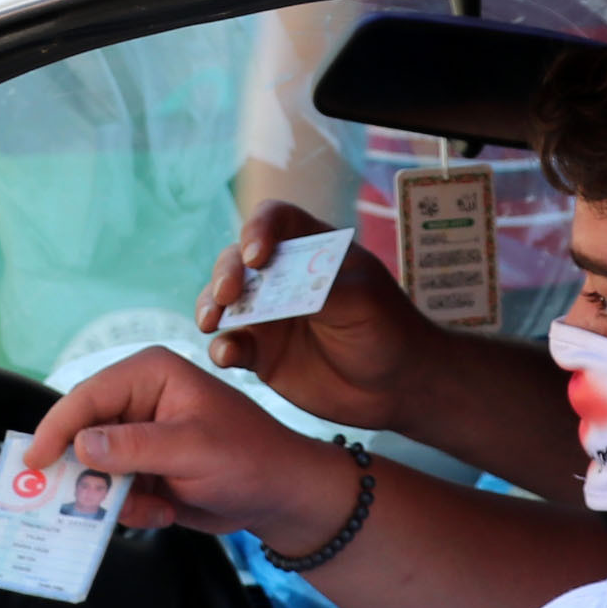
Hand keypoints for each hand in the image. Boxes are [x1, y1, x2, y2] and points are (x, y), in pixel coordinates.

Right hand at [23, 346, 361, 550]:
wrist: (281, 497)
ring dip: (116, 496)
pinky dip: (133, 508)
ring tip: (152, 508)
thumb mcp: (192, 450)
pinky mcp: (144, 467)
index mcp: (150, 373)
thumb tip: (80, 446)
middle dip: (87, 472)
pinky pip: (114, 491)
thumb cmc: (249, 458)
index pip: (87, 396)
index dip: (57, 428)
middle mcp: (139, 399)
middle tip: (84, 499)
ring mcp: (140, 435)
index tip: (34, 461)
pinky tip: (166, 511)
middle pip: (82, 433)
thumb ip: (134, 447)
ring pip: (94, 469)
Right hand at [197, 204, 435, 434]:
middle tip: (227, 294)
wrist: (396, 387)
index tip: (257, 256)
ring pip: (223, 302)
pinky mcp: (260, 353)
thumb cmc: (388, 329)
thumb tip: (277, 290)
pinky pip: (230, 346)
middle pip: (237, 260)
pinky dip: (222, 348)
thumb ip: (321, 290)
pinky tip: (227, 356)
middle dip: (226, 272)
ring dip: (210, 307)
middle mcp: (281, 277)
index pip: (274, 220)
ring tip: (210, 323)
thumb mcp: (363, 301)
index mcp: (310, 249)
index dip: (258, 229)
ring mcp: (267, 315)